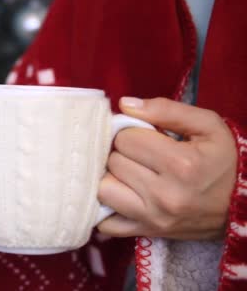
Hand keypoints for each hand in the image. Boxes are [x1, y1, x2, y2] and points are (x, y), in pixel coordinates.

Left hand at [97, 97, 237, 239]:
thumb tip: (124, 104)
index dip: (131, 132)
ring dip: (112, 177)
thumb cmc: (224, 160)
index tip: (144, 137)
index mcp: (181, 164)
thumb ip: (166, 110)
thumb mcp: (208, 126)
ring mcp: (154, 217)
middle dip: (123, 153)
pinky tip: (120, 196)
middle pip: (113, 162)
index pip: (125, 139)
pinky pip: (107, 224)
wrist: (243, 205)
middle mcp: (165, 194)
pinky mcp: (147, 233)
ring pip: (104, 189)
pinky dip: (106, 209)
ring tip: (129, 173)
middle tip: (139, 155)